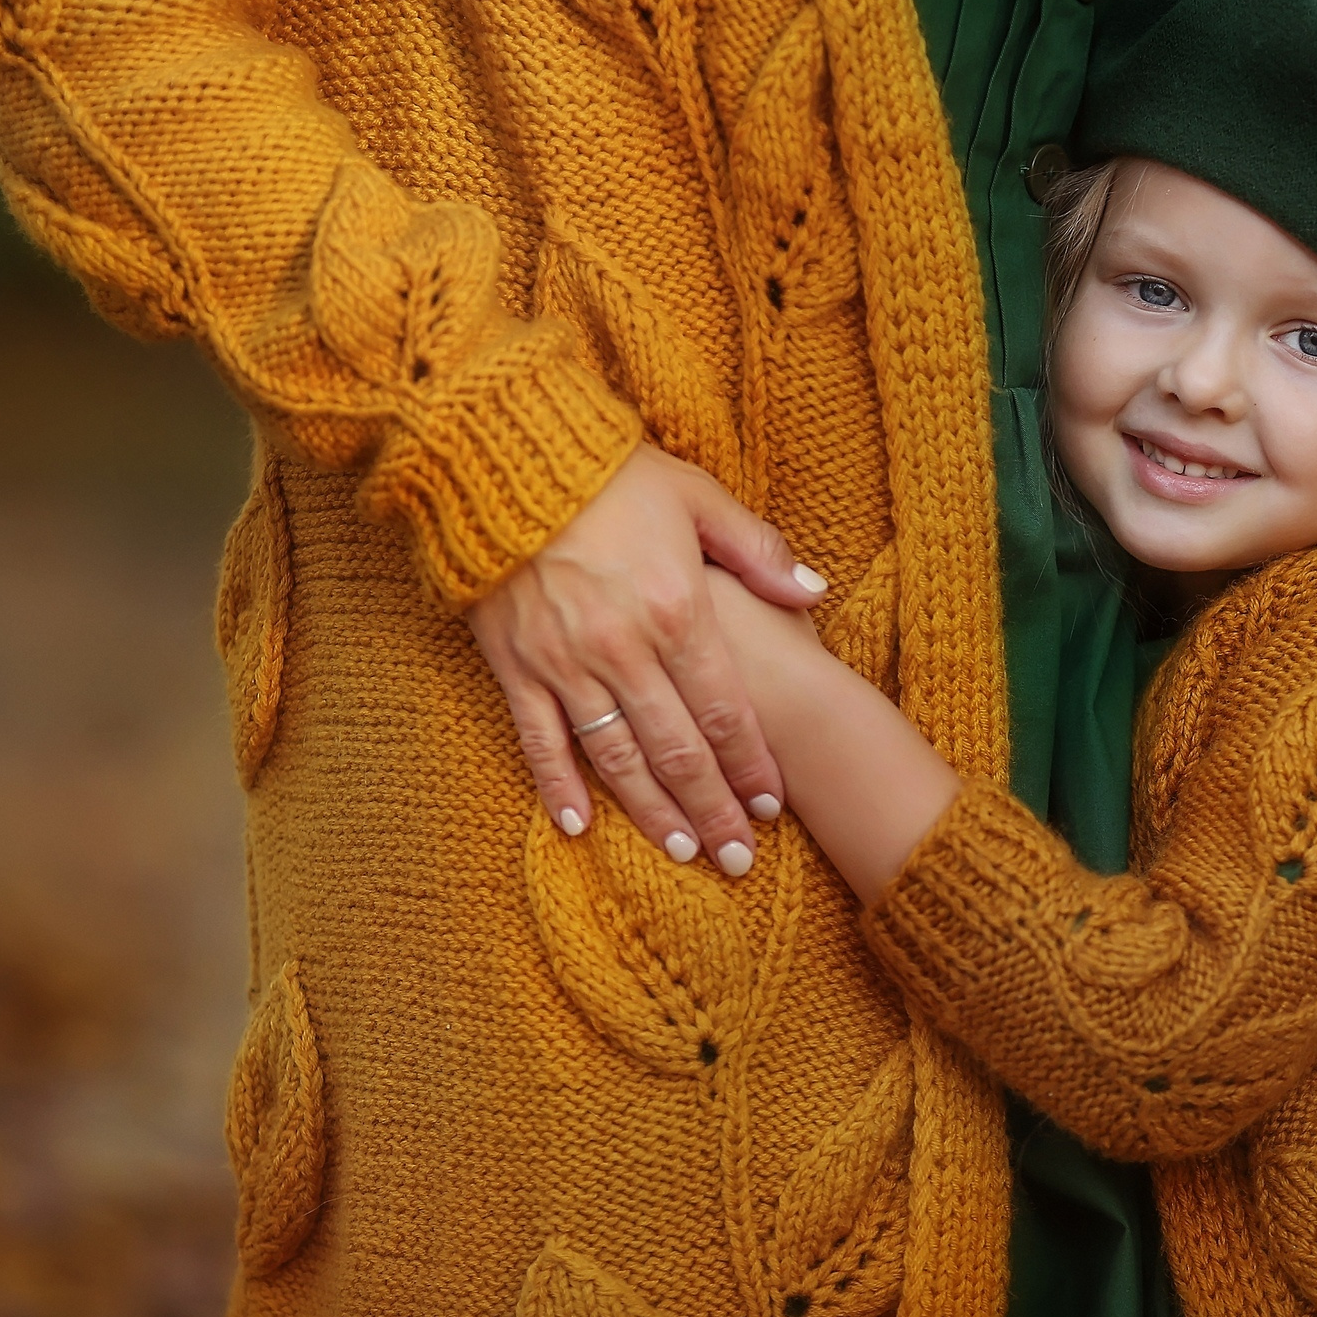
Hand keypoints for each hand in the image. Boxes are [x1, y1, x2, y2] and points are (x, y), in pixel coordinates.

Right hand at [466, 443, 828, 872]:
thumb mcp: (698, 496)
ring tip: (682, 851)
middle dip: (713, 808)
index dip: (750, 763)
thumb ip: (758, 550)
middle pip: (679, 749)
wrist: (502, 457)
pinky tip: (580, 827)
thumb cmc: (610, 473)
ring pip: (617, 758)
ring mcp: (565, 663)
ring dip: (652, 810)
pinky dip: (558, 788)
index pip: (725, 708)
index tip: (772, 805)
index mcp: (678, 610)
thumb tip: (814, 591)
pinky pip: (539, 741)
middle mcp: (624, 649)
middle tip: (739, 859)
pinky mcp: (514, 666)